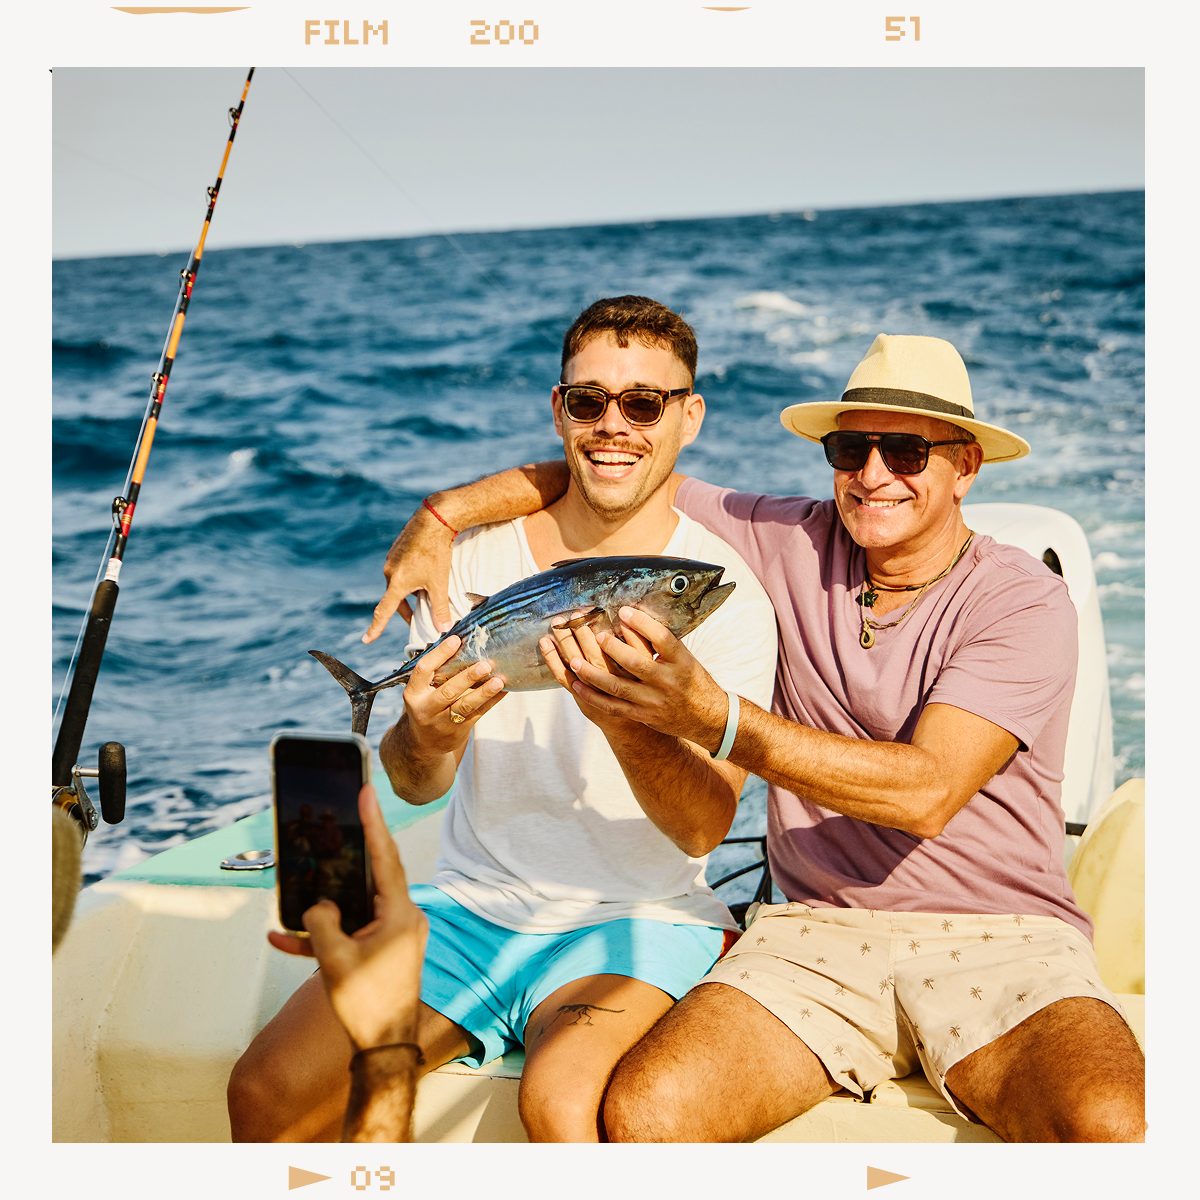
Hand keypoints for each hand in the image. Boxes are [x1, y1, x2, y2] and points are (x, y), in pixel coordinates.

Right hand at [268, 785, 428, 1050]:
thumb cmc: (367, 1006)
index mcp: (400, 915)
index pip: (385, 858)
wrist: (383, 1049)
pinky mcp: (379, 949)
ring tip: (300, 883)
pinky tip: (283, 938)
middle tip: (339, 816)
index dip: (373, 824)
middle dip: (349, 850)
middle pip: (371, 874)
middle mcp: (402, 918)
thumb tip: (317, 905)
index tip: (366, 792)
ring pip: (354, 903)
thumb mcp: (335, 961)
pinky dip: (321, 933)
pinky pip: (348, 931)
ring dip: (325, 900)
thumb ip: (322, 922)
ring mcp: (392, 934)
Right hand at [363, 505, 455, 643]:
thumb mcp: (439, 583)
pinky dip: (410, 577)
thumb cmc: (437, 552)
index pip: (383, 611)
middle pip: (394, 598)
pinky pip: (400, 569)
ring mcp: (391, 559)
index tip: (366, 640)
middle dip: (405, 609)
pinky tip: (424, 570)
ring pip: (398, 583)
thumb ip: (440, 608)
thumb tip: (443, 629)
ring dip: (409, 592)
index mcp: (397, 583)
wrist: (434, 519)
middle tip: (418, 617)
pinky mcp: (396, 549)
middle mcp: (389, 572)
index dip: (375, 628)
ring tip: (426, 591)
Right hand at [401, 634, 506, 751]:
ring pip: (465, 706)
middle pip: (448, 691)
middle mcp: (426, 708)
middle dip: (468, 678)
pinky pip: (477, 714)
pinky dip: (491, 702)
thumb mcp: (422, 691)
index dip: (440, 654)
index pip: (424, 670)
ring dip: (484, 693)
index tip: (456, 640)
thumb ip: (437, 673)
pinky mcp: (458, 731)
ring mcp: (442, 722)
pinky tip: (503, 690)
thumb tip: (462, 643)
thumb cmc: (427, 705)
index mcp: (414, 693)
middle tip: (485, 665)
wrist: (424, 744)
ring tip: (498, 681)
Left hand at [550, 606, 729, 751]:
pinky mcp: (643, 715)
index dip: (642, 624)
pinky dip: (593, 696)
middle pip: (637, 663)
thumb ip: (662, 643)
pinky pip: (613, 706)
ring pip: (619, 687)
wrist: (707, 718)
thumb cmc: (693, 681)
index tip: (623, 611)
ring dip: (593, 674)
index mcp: (681, 662)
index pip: (661, 639)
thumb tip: (633, 620)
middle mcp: (668, 681)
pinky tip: (577, 685)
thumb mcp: (686, 659)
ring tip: (574, 660)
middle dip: (613, 648)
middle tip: (596, 635)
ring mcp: (654, 701)